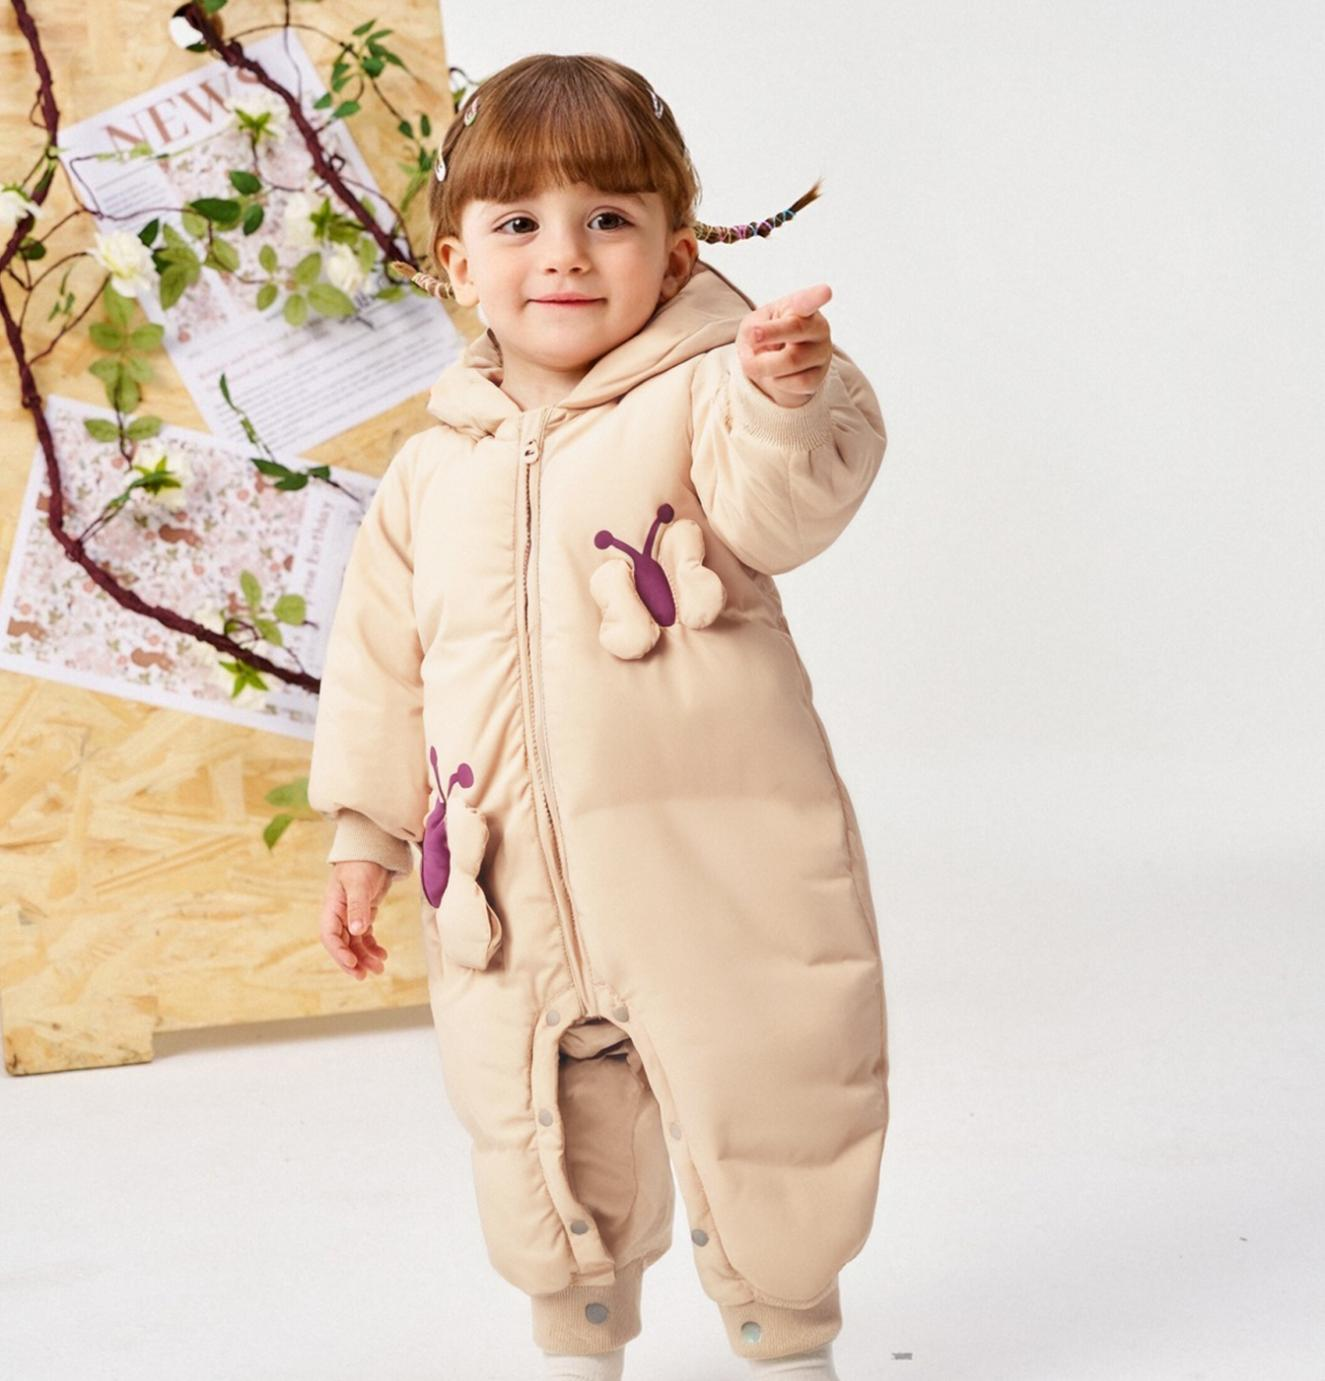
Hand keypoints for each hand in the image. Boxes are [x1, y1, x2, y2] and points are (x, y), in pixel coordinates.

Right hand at [320, 861, 391, 979]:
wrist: (373, 850)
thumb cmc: (361, 863)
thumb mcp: (359, 884)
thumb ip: (358, 907)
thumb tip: (356, 931)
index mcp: (332, 907)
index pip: (330, 936)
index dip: (339, 952)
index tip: (352, 962)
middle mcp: (339, 915)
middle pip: (342, 944)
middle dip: (352, 961)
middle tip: (363, 976)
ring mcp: (351, 916)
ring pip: (355, 944)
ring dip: (365, 957)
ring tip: (379, 969)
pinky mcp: (364, 915)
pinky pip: (365, 937)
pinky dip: (373, 947)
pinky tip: (383, 955)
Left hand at [736, 282, 832, 407]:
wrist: (778, 365)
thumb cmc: (767, 335)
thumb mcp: (753, 324)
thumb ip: (753, 329)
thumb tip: (757, 344)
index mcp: (801, 308)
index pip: (809, 301)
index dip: (817, 296)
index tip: (825, 292)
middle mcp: (818, 328)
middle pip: (796, 329)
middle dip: (772, 332)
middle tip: (754, 334)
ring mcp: (821, 353)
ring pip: (791, 361)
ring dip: (764, 365)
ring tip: (753, 364)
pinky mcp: (819, 377)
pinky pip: (795, 383)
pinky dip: (777, 381)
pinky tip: (777, 375)